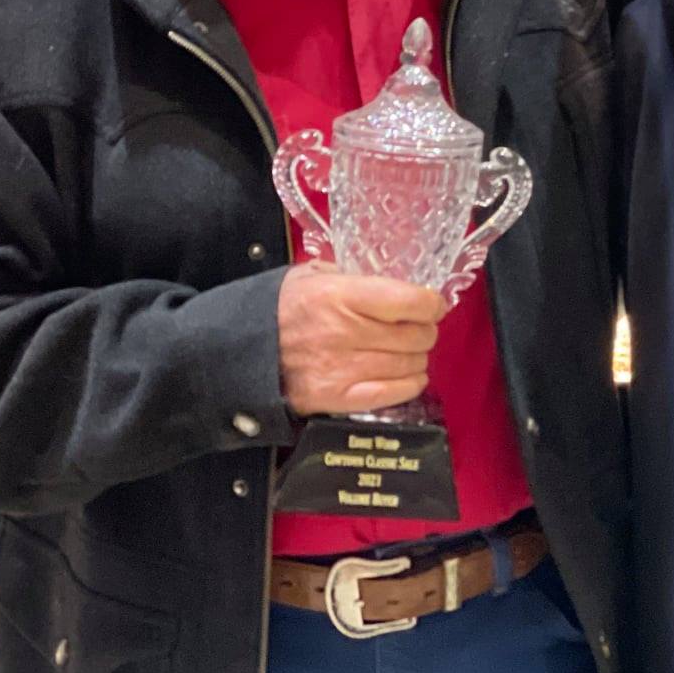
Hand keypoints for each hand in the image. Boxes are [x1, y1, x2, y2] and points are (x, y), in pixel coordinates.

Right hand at [275, 263, 445, 415]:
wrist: (239, 349)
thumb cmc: (281, 307)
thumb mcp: (313, 274)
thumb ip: (354, 275)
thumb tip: (395, 283)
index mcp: (340, 295)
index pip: (409, 301)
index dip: (432, 303)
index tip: (434, 304)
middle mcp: (344, 332)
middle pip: (415, 335)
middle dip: (425, 330)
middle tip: (419, 328)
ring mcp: (341, 368)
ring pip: (409, 364)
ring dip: (417, 357)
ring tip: (409, 351)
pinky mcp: (336, 398)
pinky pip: (391, 393)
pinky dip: (409, 384)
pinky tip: (410, 376)